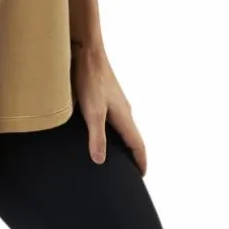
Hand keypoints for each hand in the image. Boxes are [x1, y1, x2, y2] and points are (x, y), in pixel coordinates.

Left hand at [71, 43, 147, 176]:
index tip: (141, 176)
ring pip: (124, 126)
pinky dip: (113, 129)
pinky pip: (114, 117)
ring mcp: (115, 101)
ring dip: (123, 141)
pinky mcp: (106, 94)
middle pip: (132, 137)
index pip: (137, 145)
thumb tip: (100, 161)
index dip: (140, 161)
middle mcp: (123, 110)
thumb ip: (97, 137)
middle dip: (133, 154)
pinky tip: (101, 128)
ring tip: (116, 153)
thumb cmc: (90, 80)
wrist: (87, 52)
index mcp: (125, 116)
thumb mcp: (92, 112)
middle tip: (130, 169)